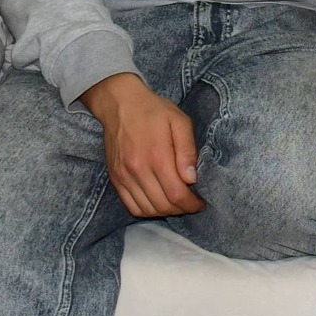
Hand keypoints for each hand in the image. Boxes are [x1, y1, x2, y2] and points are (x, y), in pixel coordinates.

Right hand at [82, 73, 204, 217]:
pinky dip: (147, 210)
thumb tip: (191, 178)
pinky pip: (131, 206)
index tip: (200, 203)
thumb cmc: (153, 111)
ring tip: (176, 203)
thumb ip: (187, 150)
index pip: (176, 194)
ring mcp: (124, 176)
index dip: (191, 204)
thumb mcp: (179, 121)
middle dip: (181, 209)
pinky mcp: (115, 178)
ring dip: (165, 211)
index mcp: (157, 156)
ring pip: (147, 209)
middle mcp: (138, 170)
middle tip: (191, 203)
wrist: (120, 104)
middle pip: (162, 206)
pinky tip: (158, 202)